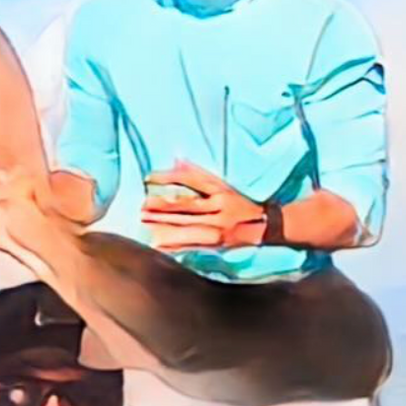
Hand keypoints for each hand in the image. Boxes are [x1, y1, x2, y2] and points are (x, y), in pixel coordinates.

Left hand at [141, 161, 266, 251]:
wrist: (264, 226)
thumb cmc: (240, 203)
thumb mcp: (223, 185)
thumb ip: (199, 175)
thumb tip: (177, 161)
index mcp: (220, 193)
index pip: (190, 181)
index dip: (168, 179)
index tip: (149, 178)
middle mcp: (219, 211)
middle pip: (185, 206)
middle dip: (161, 207)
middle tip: (141, 206)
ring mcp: (217, 229)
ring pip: (186, 226)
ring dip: (164, 225)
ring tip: (145, 223)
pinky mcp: (215, 244)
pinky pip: (191, 243)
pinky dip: (174, 244)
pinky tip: (159, 244)